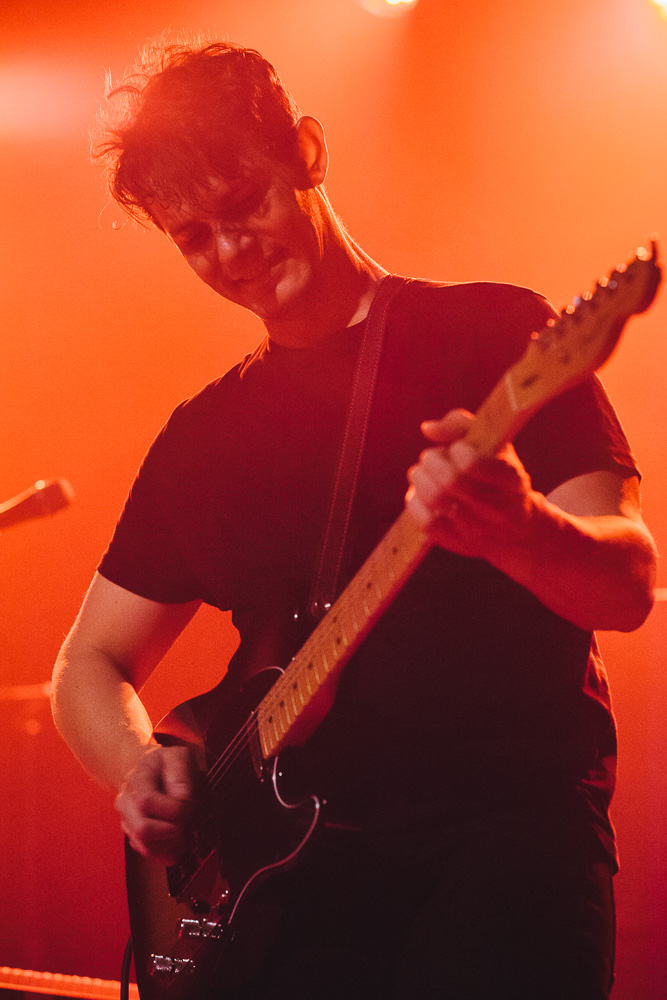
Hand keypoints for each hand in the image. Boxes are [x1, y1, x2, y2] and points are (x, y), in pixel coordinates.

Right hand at [115, 743, 200, 864]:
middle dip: (172, 830)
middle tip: (187, 822)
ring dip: (169, 843)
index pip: (147, 801)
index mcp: (138, 777)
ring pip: (144, 844)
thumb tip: (181, 797)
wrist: (156, 769)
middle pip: (143, 829)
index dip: (173, 809)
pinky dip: (165, 851)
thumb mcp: (179, 756)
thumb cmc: (170, 764)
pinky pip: (147, 852)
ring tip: (184, 832)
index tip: (191, 806)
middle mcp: (126, 800)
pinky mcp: (132, 833)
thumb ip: (180, 774)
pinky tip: (176, 839)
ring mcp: (127, 818)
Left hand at [405, 409, 535, 561]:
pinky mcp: (458, 543)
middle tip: (431, 457)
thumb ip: (461, 425)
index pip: (473, 464)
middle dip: (432, 461)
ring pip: (436, 500)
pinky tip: (419, 493)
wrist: (518, 530)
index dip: (457, 449)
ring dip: (420, 478)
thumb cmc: (499, 475)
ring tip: (422, 472)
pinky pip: (427, 523)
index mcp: (511, 480)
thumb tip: (427, 429)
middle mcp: (497, 509)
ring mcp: (477, 530)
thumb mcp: (494, 444)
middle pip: (450, 481)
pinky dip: (415, 502)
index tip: (458, 447)